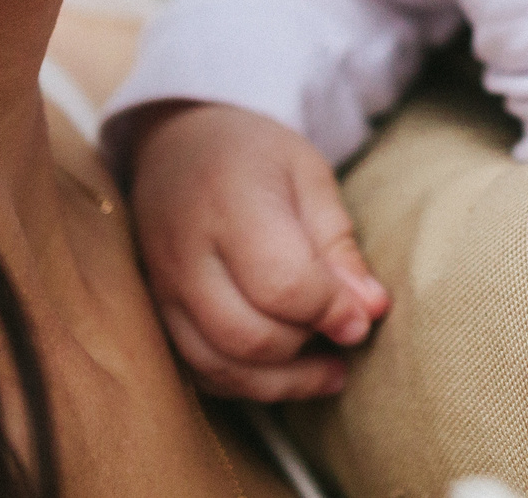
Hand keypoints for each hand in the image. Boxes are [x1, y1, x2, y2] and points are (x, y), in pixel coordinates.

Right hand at [123, 100, 391, 400]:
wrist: (177, 145)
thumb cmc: (255, 156)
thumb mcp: (309, 177)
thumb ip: (338, 245)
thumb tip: (370, 311)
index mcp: (230, 202)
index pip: (282, 283)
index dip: (331, 311)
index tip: (364, 316)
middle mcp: (186, 252)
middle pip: (248, 334)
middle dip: (307, 348)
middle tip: (347, 334)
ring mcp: (163, 288)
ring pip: (220, 364)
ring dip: (282, 381)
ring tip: (331, 370)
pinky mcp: (158, 313)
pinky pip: (199, 370)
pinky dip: (247, 383)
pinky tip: (286, 371)